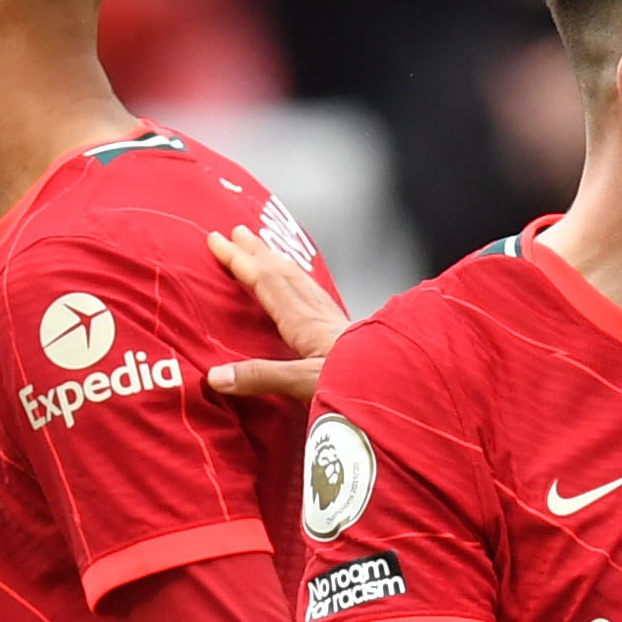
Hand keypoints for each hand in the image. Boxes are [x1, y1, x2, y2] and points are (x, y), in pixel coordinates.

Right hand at [206, 226, 347, 399]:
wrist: (407, 390)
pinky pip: (322, 301)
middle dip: (260, 253)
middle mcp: (323, 318)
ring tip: (270, 251)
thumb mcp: (306, 385)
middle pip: (287, 275)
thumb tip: (215, 376)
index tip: (218, 240)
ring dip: (283, 266)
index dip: (241, 261)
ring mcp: (339, 326)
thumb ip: (262, 378)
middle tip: (239, 231)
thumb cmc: (362, 386)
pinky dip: (306, 289)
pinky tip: (309, 294)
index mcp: (307, 324)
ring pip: (306, 285)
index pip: (268, 284)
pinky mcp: (354, 338)